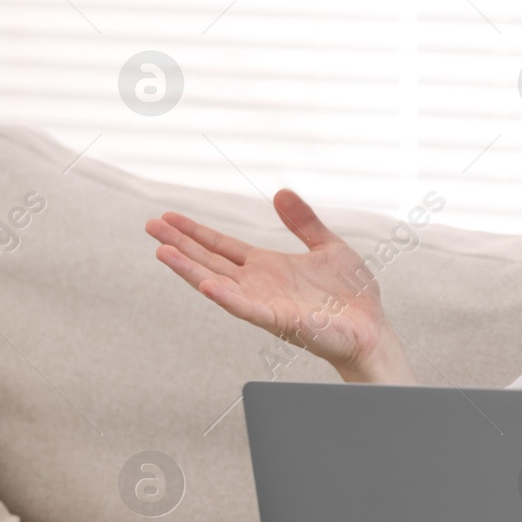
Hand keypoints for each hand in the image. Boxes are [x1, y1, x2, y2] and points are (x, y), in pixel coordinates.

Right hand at [145, 189, 409, 379]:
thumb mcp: (328, 246)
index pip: (222, 246)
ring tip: (161, 252)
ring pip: (218, 284)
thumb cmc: (351, 295)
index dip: (196, 231)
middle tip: (150, 226)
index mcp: (268, 267)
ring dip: (190, 269)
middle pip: (210, 260)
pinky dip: (226, 298)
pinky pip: (247, 309)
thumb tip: (281, 193)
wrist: (372, 329)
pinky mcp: (280, 320)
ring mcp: (266, 303)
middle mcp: (259, 285)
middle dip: (180, 244)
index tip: (168, 216)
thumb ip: (304, 222)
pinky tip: (206, 284)